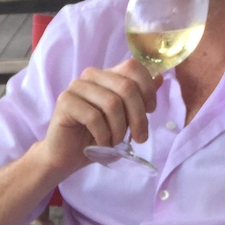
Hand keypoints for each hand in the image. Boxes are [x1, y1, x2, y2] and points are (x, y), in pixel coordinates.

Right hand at [39, 58, 159, 174]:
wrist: (66, 157)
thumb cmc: (95, 139)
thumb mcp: (124, 120)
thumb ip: (139, 100)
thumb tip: (159, 78)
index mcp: (107, 76)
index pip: (133, 67)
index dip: (147, 89)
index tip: (150, 111)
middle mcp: (91, 76)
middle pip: (126, 87)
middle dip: (138, 117)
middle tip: (139, 138)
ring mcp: (77, 87)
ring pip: (111, 103)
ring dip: (119, 129)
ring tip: (115, 143)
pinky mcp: (65, 101)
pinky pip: (93, 117)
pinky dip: (102, 135)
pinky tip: (101, 144)